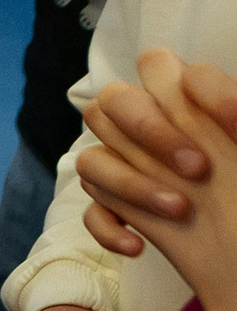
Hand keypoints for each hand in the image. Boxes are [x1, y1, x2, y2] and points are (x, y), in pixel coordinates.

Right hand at [80, 53, 236, 310]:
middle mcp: (153, 132)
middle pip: (111, 101)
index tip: (232, 126)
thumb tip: (216, 95)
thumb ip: (233, 108)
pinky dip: (108, 228)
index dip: (188, 86)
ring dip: (131, 183)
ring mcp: (133, 170)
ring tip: (180, 210)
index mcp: (188, 104)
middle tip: (198, 169)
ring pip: (90, 157)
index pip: (156, 65)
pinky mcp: (122, 211)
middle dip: (149, 131)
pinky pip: (89, 209)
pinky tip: (139, 245)